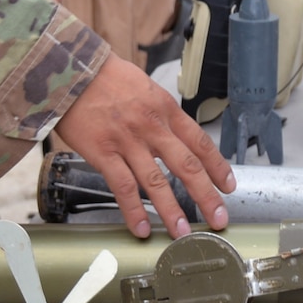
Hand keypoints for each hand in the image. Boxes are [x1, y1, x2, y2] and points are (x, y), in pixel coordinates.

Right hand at [57, 55, 236, 238]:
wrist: (73, 69)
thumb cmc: (108, 78)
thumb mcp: (145, 88)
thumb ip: (160, 114)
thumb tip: (174, 136)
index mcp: (165, 109)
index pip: (199, 141)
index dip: (217, 166)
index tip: (228, 185)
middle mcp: (152, 126)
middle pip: (186, 165)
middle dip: (206, 195)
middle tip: (219, 218)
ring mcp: (128, 141)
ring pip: (156, 181)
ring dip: (171, 211)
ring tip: (182, 234)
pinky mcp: (103, 152)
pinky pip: (122, 186)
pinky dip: (132, 210)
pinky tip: (140, 228)